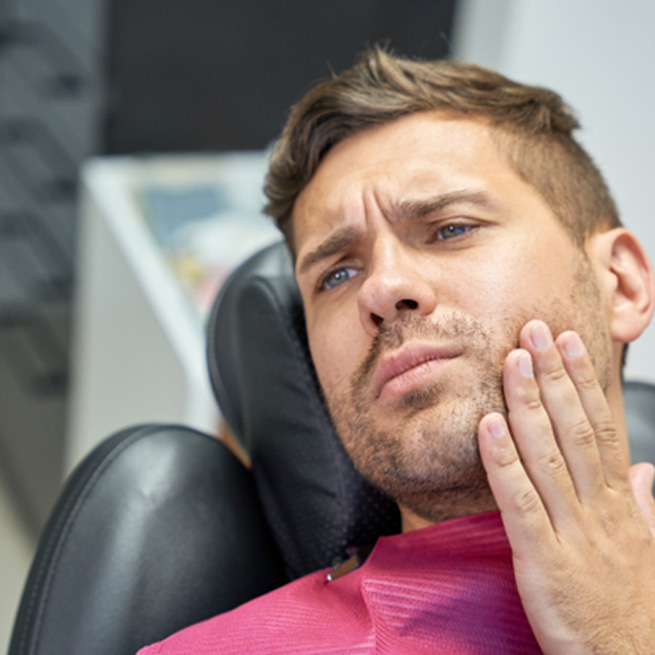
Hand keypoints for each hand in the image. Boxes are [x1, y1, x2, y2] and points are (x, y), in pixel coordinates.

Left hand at [478, 320, 654, 653]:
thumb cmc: (633, 610)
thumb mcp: (647, 551)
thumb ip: (644, 507)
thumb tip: (645, 471)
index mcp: (619, 503)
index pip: (601, 427)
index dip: (582, 381)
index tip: (569, 342)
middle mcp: (598, 508)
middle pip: (573, 428)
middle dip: (552, 376)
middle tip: (534, 330)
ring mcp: (571, 531)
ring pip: (547, 454)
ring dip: (527, 403)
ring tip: (512, 360)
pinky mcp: (543, 559)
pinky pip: (519, 501)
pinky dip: (503, 461)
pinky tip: (488, 426)